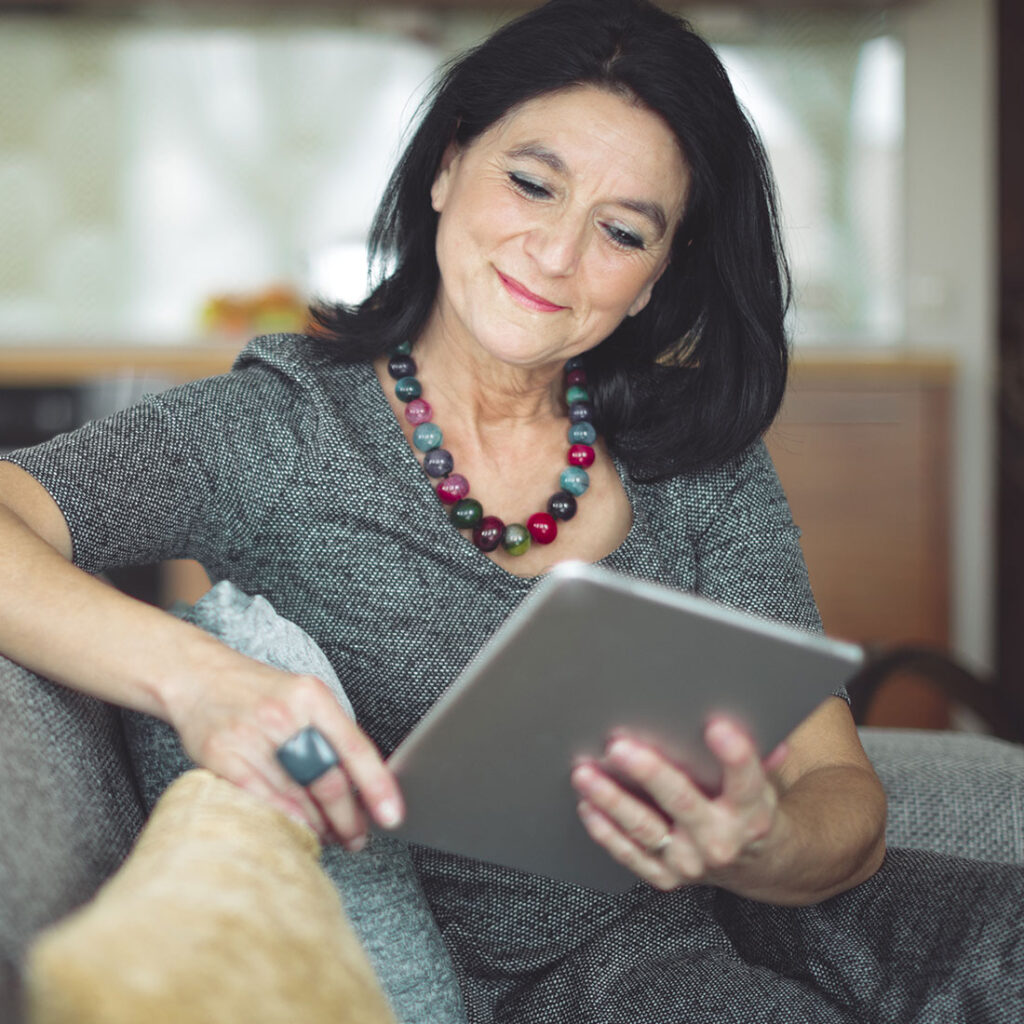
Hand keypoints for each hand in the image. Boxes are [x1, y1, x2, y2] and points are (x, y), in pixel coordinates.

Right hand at [168, 650, 402, 850]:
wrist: (197, 676)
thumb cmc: (260, 693)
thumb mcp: (303, 697)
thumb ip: (330, 735)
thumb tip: (363, 786)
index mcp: (312, 696)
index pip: (354, 747)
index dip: (377, 786)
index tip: (393, 816)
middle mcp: (283, 714)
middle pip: (327, 779)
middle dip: (348, 818)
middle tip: (357, 837)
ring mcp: (250, 735)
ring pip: (296, 797)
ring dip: (318, 826)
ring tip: (328, 835)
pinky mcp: (220, 756)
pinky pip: (259, 801)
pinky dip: (283, 820)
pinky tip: (295, 829)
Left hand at [569, 717, 785, 890]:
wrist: (753, 867)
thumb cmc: (748, 810)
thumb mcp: (760, 783)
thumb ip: (751, 753)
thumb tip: (753, 710)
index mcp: (751, 812)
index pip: (745, 780)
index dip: (734, 754)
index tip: (716, 725)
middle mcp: (720, 841)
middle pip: (682, 802)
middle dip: (648, 773)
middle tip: (618, 746)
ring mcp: (690, 862)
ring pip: (645, 828)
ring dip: (611, 800)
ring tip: (585, 774)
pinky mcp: (665, 876)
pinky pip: (630, 853)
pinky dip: (605, 831)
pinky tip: (587, 805)